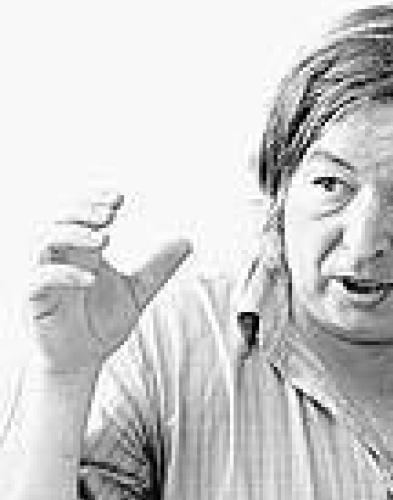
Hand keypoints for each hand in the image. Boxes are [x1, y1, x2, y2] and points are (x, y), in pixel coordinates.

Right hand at [26, 191, 191, 375]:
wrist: (84, 360)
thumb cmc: (102, 322)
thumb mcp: (139, 289)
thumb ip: (159, 266)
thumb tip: (186, 240)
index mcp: (82, 252)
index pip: (80, 214)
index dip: (95, 201)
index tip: (119, 199)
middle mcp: (61, 259)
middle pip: (59, 220)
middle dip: (83, 211)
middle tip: (111, 212)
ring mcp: (45, 278)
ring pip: (43, 241)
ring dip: (72, 235)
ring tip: (104, 238)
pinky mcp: (35, 302)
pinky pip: (38, 280)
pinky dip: (62, 274)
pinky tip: (90, 277)